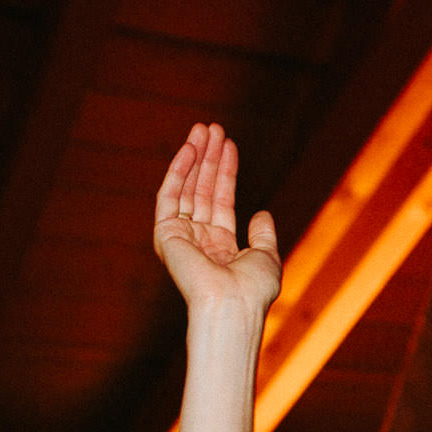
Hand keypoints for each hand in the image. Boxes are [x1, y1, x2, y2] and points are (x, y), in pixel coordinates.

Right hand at [153, 123, 280, 321]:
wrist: (232, 304)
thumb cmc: (252, 289)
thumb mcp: (266, 257)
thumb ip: (263, 235)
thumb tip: (262, 212)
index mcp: (220, 247)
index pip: (221, 200)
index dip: (225, 171)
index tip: (229, 145)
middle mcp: (198, 240)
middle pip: (202, 189)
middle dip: (208, 158)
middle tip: (213, 127)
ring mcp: (180, 237)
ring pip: (186, 187)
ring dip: (195, 156)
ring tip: (204, 128)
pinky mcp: (165, 234)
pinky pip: (169, 195)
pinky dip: (179, 170)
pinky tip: (191, 148)